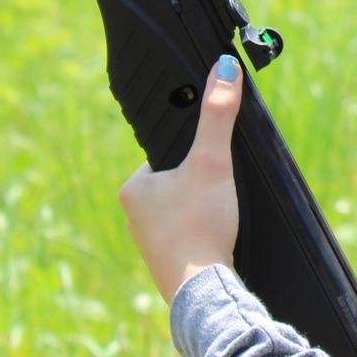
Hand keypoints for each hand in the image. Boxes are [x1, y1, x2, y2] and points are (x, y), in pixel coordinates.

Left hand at [119, 54, 243, 301]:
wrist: (204, 289)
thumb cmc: (200, 224)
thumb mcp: (212, 160)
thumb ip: (218, 112)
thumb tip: (224, 67)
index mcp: (132, 188)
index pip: (166, 156)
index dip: (193, 156)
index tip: (210, 166)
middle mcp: (132, 216)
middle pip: (177, 183)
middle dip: (200, 187)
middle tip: (218, 196)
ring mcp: (148, 243)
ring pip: (183, 212)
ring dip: (203, 212)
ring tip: (218, 218)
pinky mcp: (166, 264)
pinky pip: (187, 237)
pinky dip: (203, 235)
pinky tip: (215, 239)